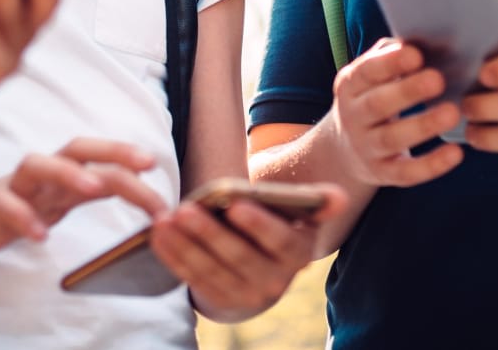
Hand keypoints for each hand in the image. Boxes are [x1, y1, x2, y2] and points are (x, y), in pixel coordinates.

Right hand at [0, 139, 163, 267]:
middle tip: (144, 163)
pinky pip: (2, 208)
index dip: (126, 157)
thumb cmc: (8, 209)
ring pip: (35, 166)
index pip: (96, 156)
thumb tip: (132, 182)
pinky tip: (40, 236)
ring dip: (66, 173)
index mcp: (57, 175)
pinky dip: (22, 218)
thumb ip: (87, 190)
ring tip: (93, 187)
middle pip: (74, 148)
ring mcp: (10, 189)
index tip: (158, 167)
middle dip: (111, 151)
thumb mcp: (53, 200)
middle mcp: (38, 176)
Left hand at [152, 184, 346, 322]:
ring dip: (185, 245)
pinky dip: (173, 257)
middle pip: (239, 257)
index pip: (279, 240)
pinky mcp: (218, 299)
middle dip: (210, 234)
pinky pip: (192, 279)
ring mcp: (245, 294)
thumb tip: (339, 198)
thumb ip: (317, 201)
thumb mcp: (301, 211)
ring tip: (165, 219)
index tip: (236, 203)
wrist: (263, 258)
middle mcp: (275, 281)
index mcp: (297, 254)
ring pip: (211, 270)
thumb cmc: (279, 221)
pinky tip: (158, 235)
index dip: (259, 224)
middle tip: (185, 208)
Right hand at [325, 38, 465, 187]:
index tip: (416, 54)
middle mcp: (353, 116)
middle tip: (438, 79)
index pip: (366, 72)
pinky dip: (431, 166)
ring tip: (452, 113)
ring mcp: (365, 147)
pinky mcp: (382, 173)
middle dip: (407, 92)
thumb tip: (426, 38)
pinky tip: (456, 153)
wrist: (344, 149)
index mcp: (350, 85)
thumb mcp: (371, 76)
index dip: (390, 64)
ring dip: (422, 126)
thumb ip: (391, 56)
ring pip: (391, 139)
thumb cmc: (372, 97)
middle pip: (377, 105)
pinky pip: (405, 173)